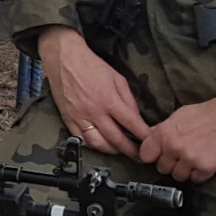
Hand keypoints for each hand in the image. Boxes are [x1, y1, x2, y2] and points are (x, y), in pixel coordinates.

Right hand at [35, 27, 150, 157]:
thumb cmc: (91, 65)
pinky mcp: (68, 119)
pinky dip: (93, 146)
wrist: (64, 59)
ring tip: (121, 151)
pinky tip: (101, 145)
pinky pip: (81, 139)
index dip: (143, 136)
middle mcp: (95, 112)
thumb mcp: (117, 77)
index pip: (131, 124)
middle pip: (116, 139)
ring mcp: (80, 117)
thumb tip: (135, 117)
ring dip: (112, 151)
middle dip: (131, 151)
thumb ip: (128, 99)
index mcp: (109, 100)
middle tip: (140, 157)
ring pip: (98, 144)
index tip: (150, 143)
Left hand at [134, 95, 215, 184]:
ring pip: (178, 176)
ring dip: (185, 170)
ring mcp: (190, 159)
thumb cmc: (208, 112)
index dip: (153, 155)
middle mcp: (174, 147)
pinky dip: (201, 173)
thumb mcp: (180, 115)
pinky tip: (207, 161)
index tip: (160, 154)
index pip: (145, 155)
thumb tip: (149, 137)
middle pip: (162, 168)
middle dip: (171, 163)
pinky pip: (196, 179)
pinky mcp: (206, 168)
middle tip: (183, 154)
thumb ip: (163, 129)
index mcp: (164, 133)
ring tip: (196, 157)